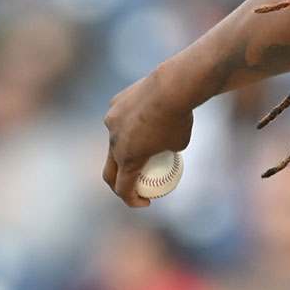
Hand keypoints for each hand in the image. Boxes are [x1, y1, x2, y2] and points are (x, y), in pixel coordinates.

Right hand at [102, 70, 193, 206]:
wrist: (171, 87)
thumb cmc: (180, 119)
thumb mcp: (180, 142)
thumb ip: (167, 150)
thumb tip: (164, 152)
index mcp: (129, 158)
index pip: (123, 188)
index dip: (132, 200)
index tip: (145, 202)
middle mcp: (114, 142)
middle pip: (109, 170)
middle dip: (117, 183)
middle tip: (133, 186)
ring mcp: (111, 122)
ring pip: (114, 139)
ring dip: (125, 146)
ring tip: (146, 140)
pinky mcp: (114, 104)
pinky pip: (120, 117)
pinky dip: (130, 121)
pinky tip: (146, 112)